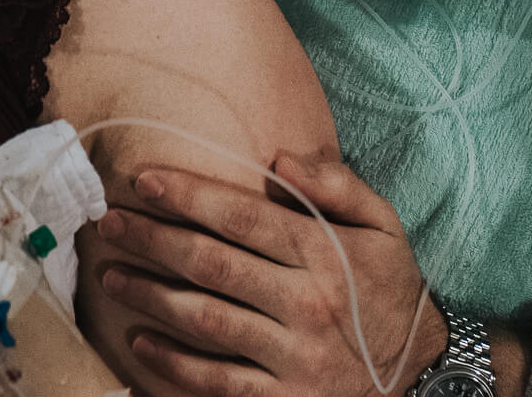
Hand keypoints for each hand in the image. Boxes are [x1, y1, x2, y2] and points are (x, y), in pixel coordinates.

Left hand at [96, 154, 444, 396]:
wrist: (421, 376)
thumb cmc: (391, 291)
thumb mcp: (385, 226)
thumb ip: (338, 186)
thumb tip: (282, 157)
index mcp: (326, 255)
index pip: (244, 217)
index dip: (190, 195)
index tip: (145, 179)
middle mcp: (307, 304)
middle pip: (213, 264)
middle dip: (153, 239)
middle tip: (110, 222)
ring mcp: (294, 357)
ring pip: (206, 320)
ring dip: (151, 295)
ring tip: (111, 275)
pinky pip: (217, 381)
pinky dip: (173, 363)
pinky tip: (140, 341)